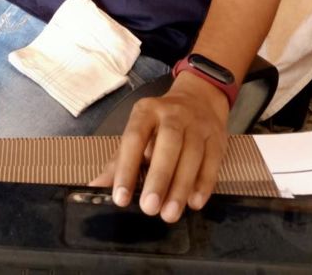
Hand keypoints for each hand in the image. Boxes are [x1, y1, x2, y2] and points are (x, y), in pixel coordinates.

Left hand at [90, 72, 228, 222]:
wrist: (199, 98)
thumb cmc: (161, 123)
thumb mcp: (138, 132)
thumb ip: (119, 160)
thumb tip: (94, 188)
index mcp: (146, 111)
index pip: (134, 137)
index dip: (126, 167)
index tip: (121, 198)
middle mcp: (173, 114)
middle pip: (168, 143)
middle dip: (159, 177)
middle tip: (149, 208)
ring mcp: (197, 124)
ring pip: (192, 154)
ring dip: (181, 186)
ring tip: (169, 214)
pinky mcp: (217, 137)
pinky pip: (212, 161)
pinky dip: (204, 183)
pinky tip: (194, 202)